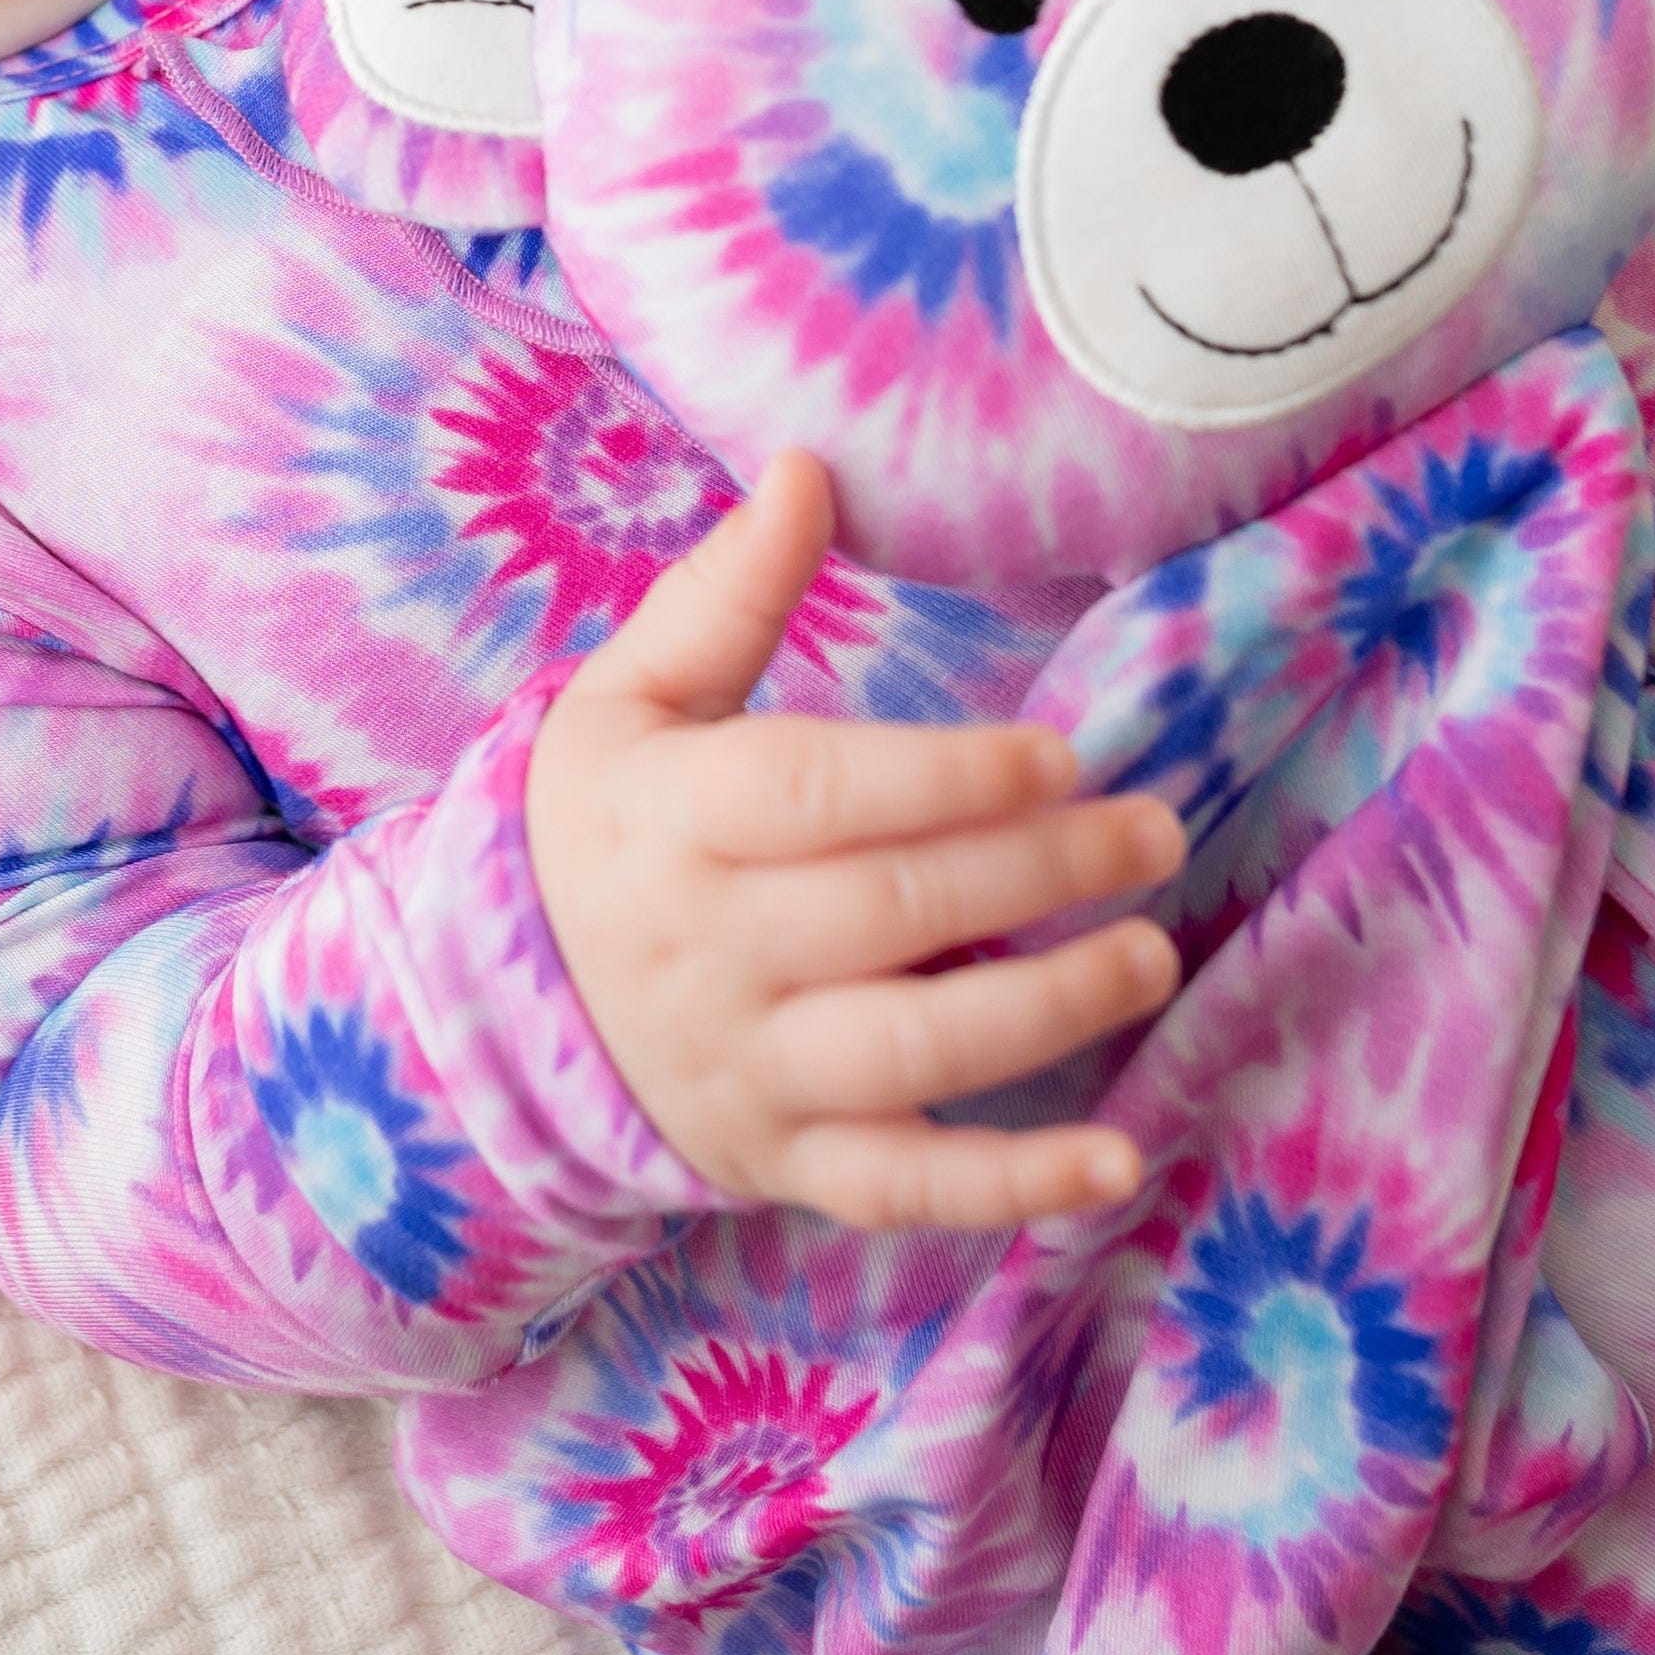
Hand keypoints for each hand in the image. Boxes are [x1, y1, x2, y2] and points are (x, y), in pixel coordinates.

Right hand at [525, 452, 1187, 1227]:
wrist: (502, 1003)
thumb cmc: (604, 823)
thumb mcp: (631, 696)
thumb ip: (725, 592)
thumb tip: (808, 466)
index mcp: (671, 819)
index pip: (812, 797)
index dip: (944, 778)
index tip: (1058, 753)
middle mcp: (708, 951)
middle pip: (886, 912)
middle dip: (1034, 871)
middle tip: (1153, 830)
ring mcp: (748, 1068)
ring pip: (907, 1053)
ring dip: (1043, 1010)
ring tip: (1151, 956)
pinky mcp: (786, 1160)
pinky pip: (902, 1187)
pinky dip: (1012, 1188)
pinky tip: (1117, 1164)